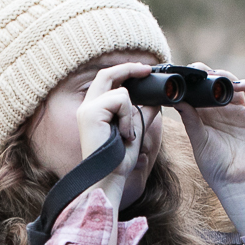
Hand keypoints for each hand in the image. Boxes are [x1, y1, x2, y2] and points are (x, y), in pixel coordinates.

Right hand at [76, 62, 159, 207]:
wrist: (109, 177)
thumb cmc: (119, 159)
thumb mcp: (135, 129)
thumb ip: (143, 112)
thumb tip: (157, 100)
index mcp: (94, 110)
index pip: (106, 80)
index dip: (124, 71)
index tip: (144, 70)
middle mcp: (87, 107)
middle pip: (106, 74)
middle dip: (128, 68)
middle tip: (147, 69)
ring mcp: (87, 109)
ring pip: (120, 92)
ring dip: (131, 113)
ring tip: (128, 134)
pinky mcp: (91, 113)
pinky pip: (120, 101)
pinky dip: (128, 117)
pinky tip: (124, 134)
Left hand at [178, 65, 244, 244]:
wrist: (238, 183)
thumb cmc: (215, 166)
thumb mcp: (198, 140)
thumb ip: (190, 119)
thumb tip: (177, 99)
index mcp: (206, 116)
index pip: (199, 92)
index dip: (193, 81)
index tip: (183, 73)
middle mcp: (223, 112)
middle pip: (217, 85)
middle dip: (208, 74)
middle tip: (198, 70)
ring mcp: (241, 113)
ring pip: (235, 86)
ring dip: (226, 77)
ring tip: (216, 76)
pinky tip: (238, 85)